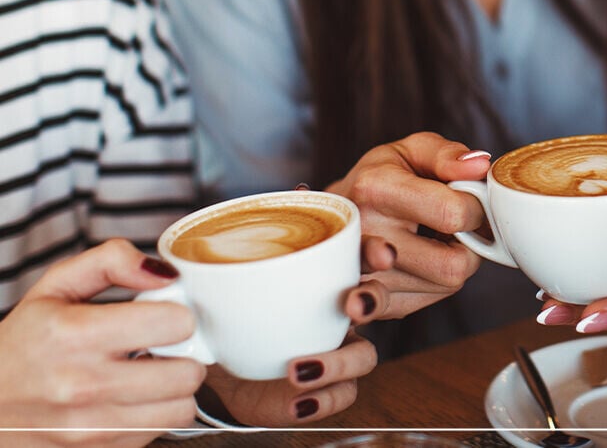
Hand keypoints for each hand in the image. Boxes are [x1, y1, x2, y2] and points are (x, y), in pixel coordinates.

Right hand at [0, 240, 205, 446]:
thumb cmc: (24, 341)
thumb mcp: (56, 286)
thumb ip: (112, 262)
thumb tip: (165, 272)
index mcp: (75, 334)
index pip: (175, 324)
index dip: (177, 314)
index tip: (162, 316)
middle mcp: (83, 384)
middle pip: (188, 372)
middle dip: (183, 354)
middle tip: (162, 347)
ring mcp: (91, 425)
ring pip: (182, 408)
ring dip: (175, 388)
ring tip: (150, 372)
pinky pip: (162, 431)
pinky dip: (157, 413)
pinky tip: (132, 397)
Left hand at [198, 258, 386, 426]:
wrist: (222, 364)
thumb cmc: (232, 313)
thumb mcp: (219, 283)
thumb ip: (211, 264)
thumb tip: (182, 257)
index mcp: (322, 275)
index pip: (359, 255)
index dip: (375, 251)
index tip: (377, 254)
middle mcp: (337, 311)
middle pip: (375, 300)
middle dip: (371, 299)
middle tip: (352, 305)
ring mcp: (337, 350)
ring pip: (364, 354)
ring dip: (339, 361)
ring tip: (299, 370)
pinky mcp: (327, 388)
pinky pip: (342, 396)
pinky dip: (321, 401)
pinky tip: (297, 402)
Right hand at [326, 132, 487, 318]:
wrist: (331, 216)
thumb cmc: (381, 180)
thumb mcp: (412, 151)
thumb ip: (448, 155)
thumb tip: (480, 166)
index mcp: (376, 188)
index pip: (453, 214)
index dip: (476, 209)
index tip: (469, 203)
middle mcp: (364, 234)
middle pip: (452, 265)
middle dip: (468, 246)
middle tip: (454, 229)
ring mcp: (362, 275)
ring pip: (444, 286)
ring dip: (450, 263)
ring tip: (429, 241)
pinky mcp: (368, 303)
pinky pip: (426, 301)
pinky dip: (433, 283)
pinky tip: (419, 261)